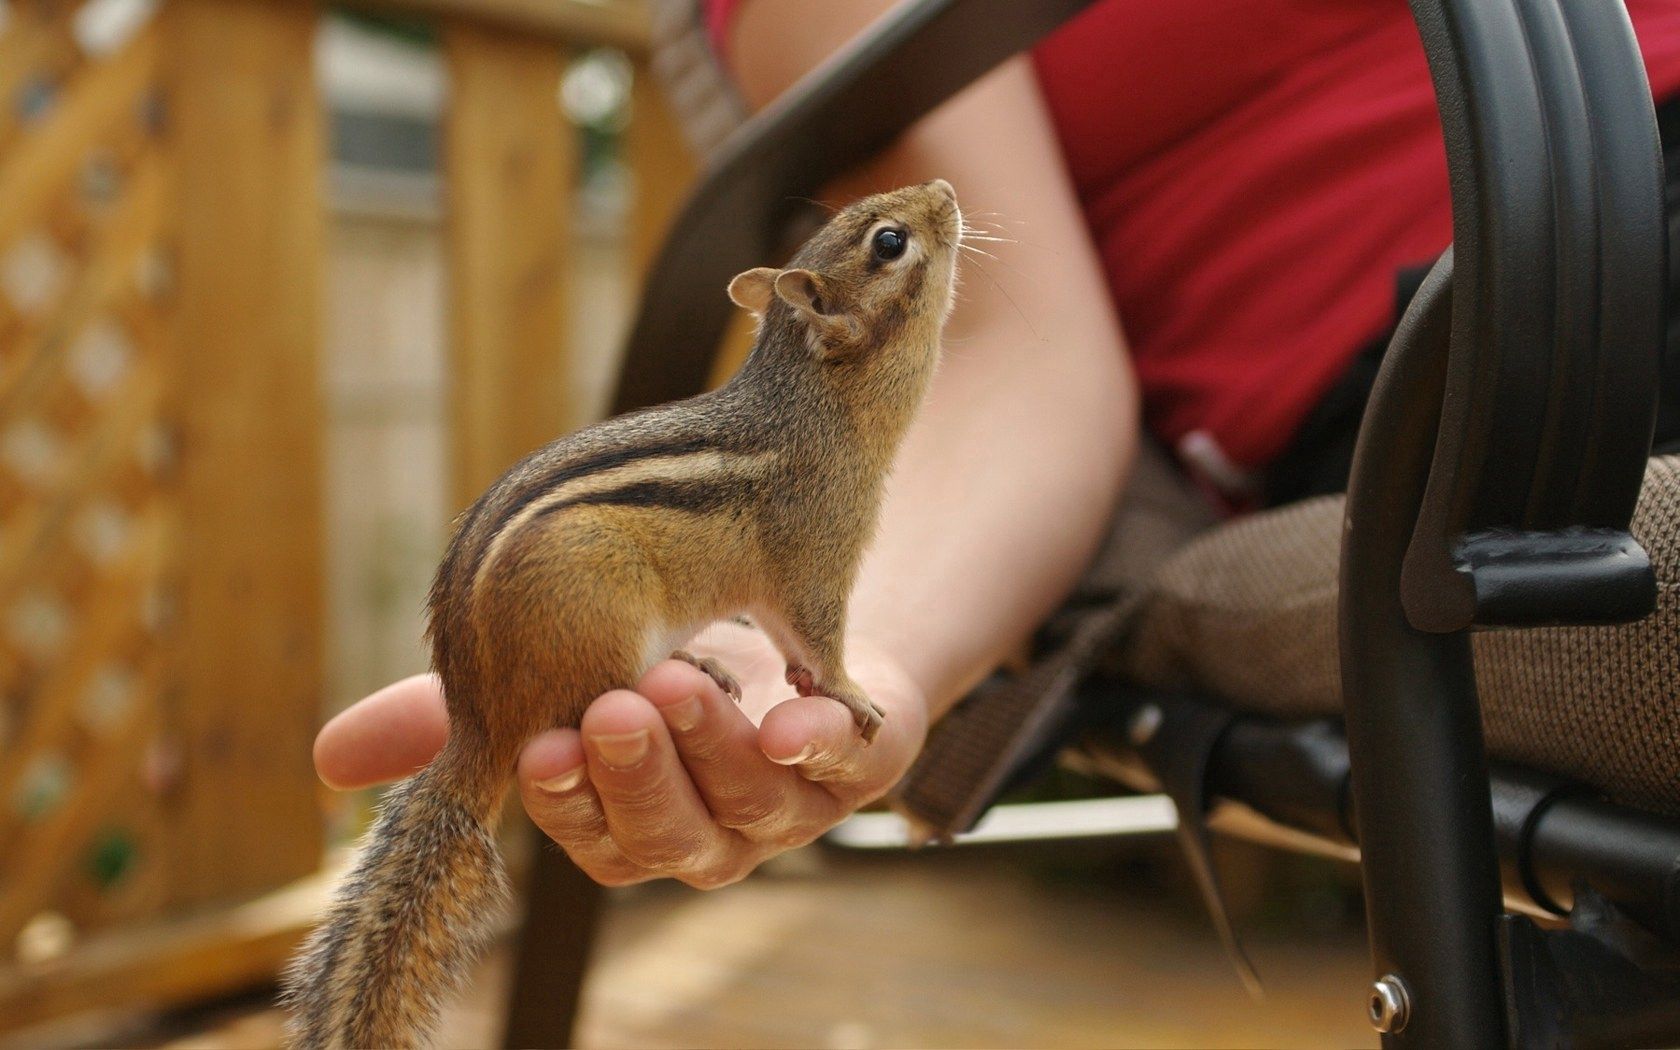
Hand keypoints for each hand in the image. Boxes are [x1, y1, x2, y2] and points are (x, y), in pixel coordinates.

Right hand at [313, 622, 929, 888]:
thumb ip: (470, 709)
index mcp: (629, 819)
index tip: (539, 749)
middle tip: (613, 706)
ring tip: (680, 675)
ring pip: (750, 802)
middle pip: (667, 834)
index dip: (565, 800)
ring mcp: (791, 803)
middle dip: (638, 776)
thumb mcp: (559, 668)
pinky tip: (794, 713)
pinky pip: (848, 762)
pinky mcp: (861, 761)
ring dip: (711, 747)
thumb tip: (326, 760)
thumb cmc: (664, 653)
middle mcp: (707, 827)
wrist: (798, 611)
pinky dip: (820, 738)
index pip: (587, 832)